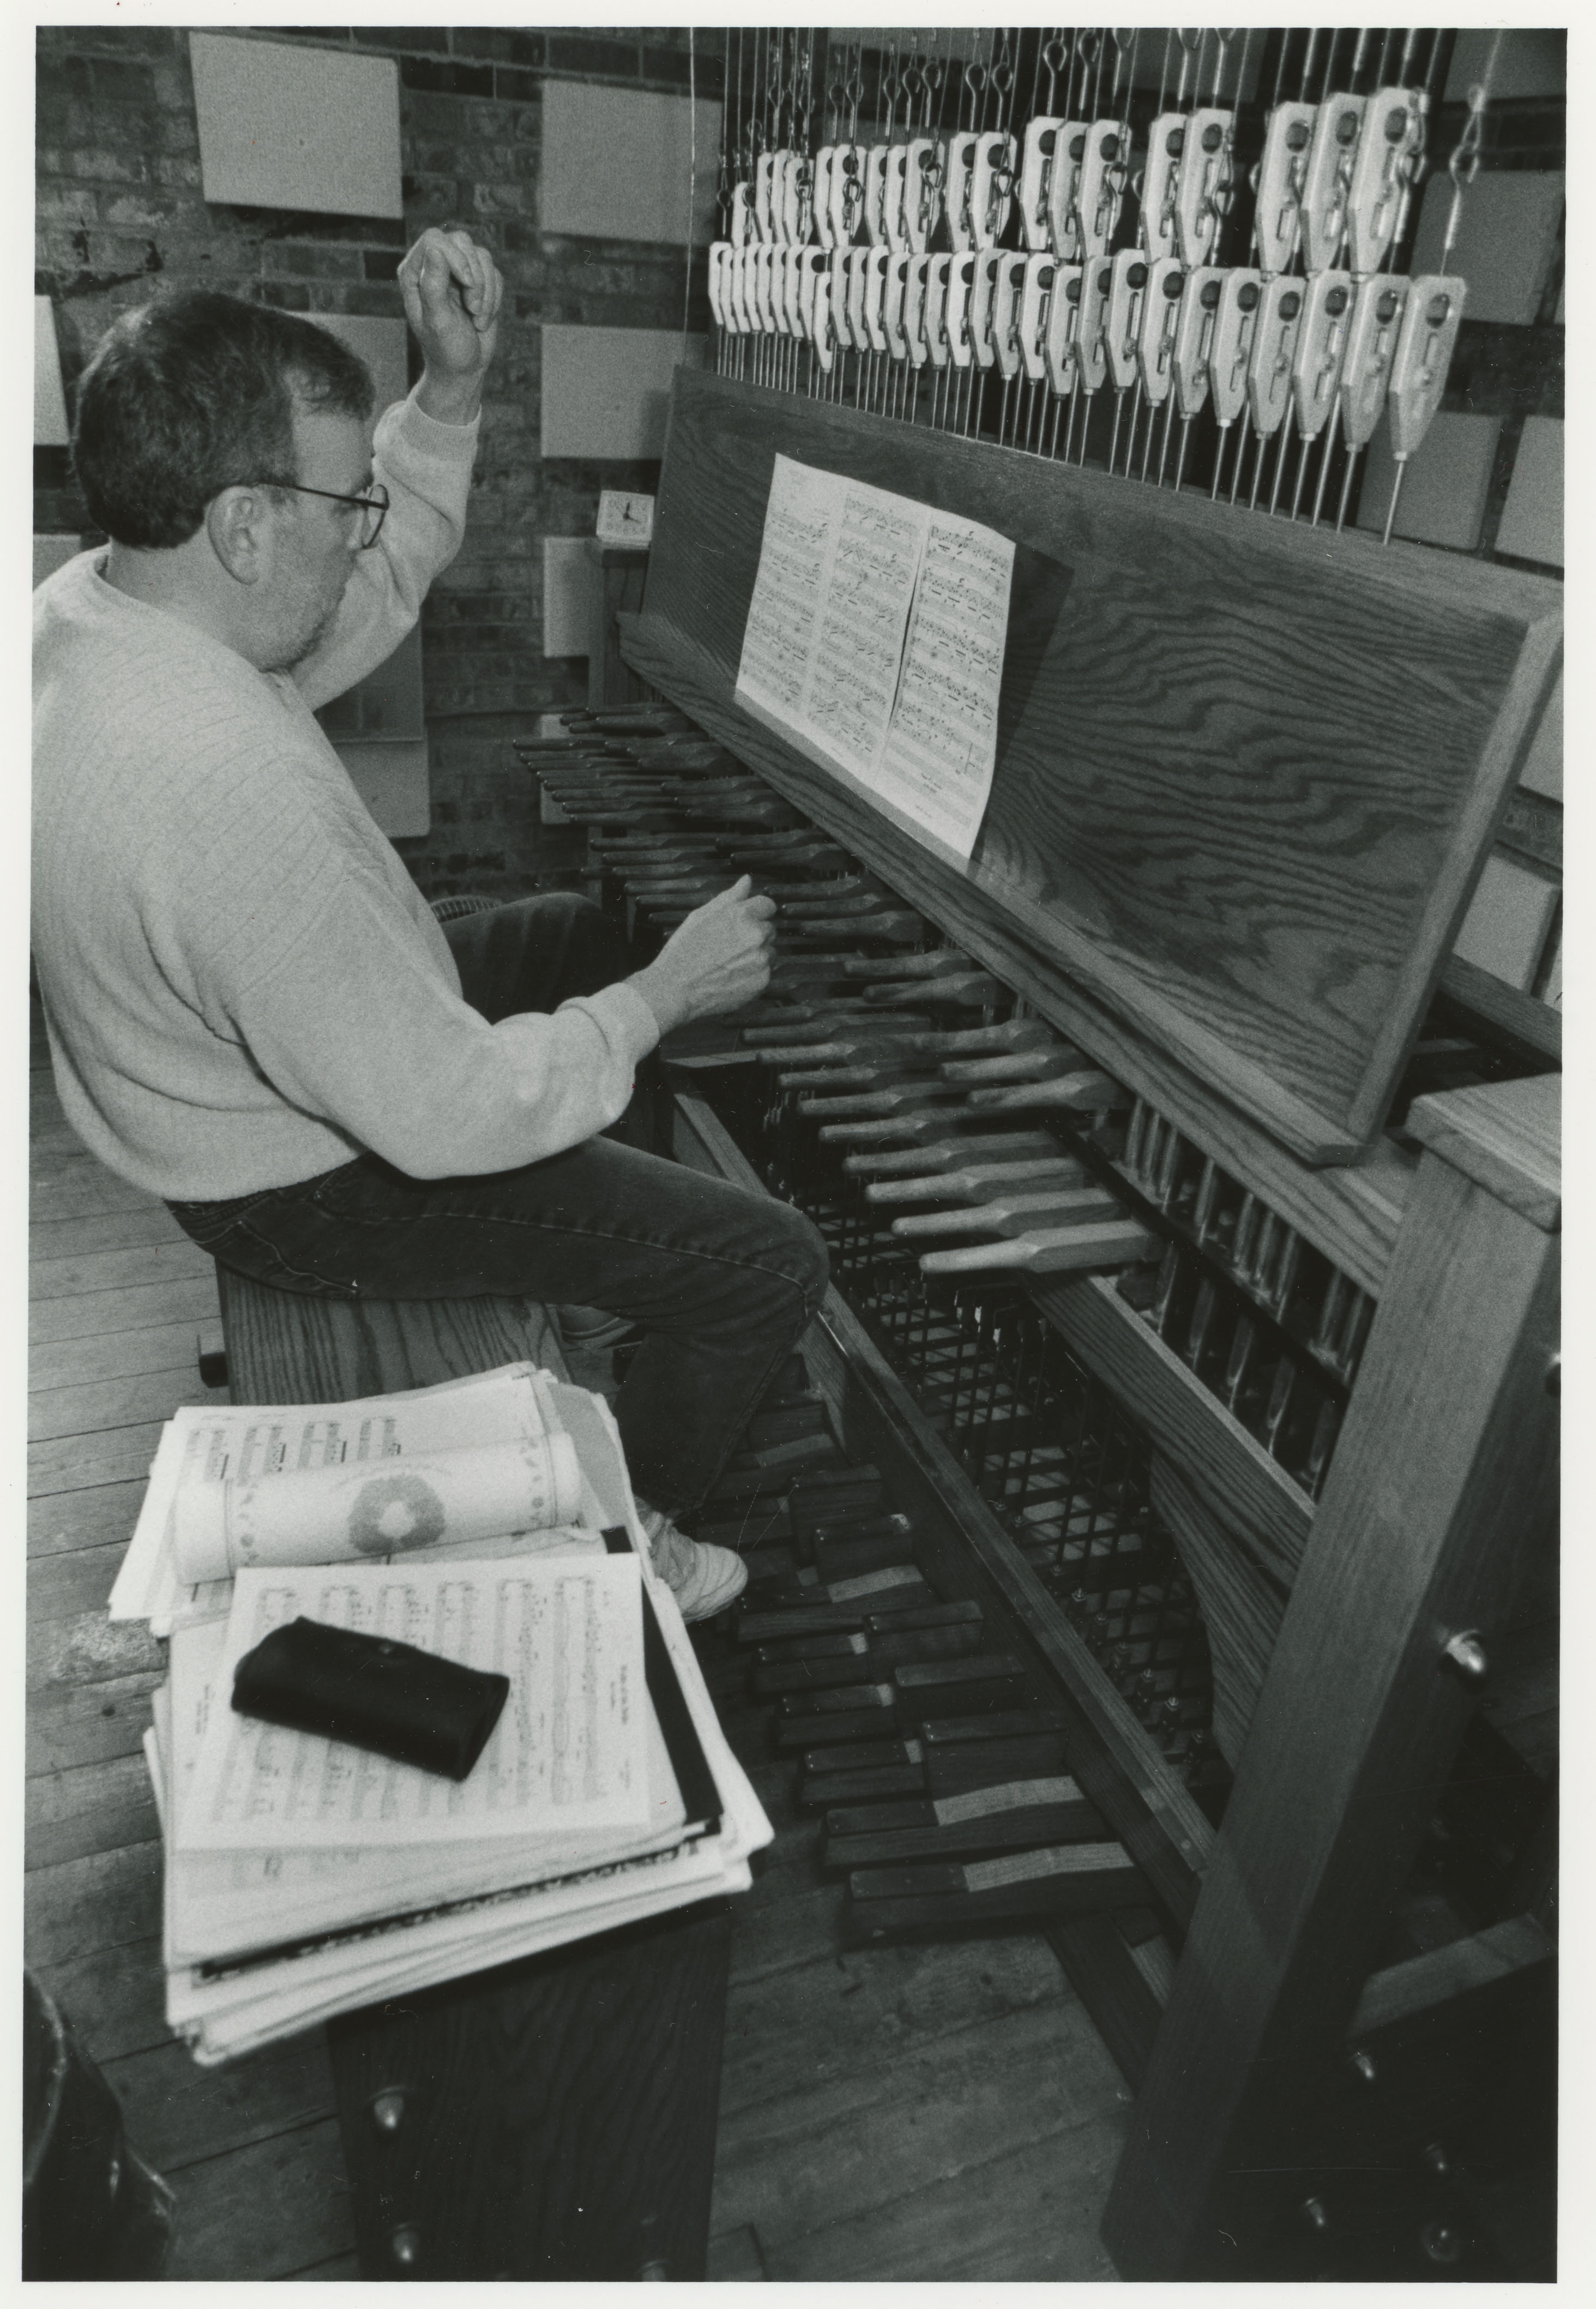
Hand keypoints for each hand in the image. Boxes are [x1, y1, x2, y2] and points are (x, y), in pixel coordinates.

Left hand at [399, 227, 503, 422]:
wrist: (464, 369)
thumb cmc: (445, 348)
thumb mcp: (437, 320)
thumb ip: (433, 285)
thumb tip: (436, 249)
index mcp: (415, 272)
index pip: (435, 239)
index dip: (455, 257)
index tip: (467, 284)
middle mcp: (435, 266)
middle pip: (461, 241)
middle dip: (475, 276)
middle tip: (471, 307)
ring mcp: (458, 272)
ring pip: (482, 256)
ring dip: (487, 290)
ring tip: (476, 316)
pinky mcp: (479, 281)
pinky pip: (495, 273)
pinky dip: (495, 297)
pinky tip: (483, 317)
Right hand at [629, 876, 776, 1034]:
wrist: (675, 990)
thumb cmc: (684, 951)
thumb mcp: (701, 916)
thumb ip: (729, 897)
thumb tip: (747, 880)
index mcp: (742, 915)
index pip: (768, 905)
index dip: (755, 912)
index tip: (746, 921)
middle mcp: (756, 935)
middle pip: (769, 928)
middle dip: (754, 934)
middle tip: (730, 945)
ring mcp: (761, 960)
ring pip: (769, 951)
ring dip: (756, 954)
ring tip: (730, 962)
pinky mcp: (762, 981)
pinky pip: (766, 972)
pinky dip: (753, 974)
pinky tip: (732, 975)